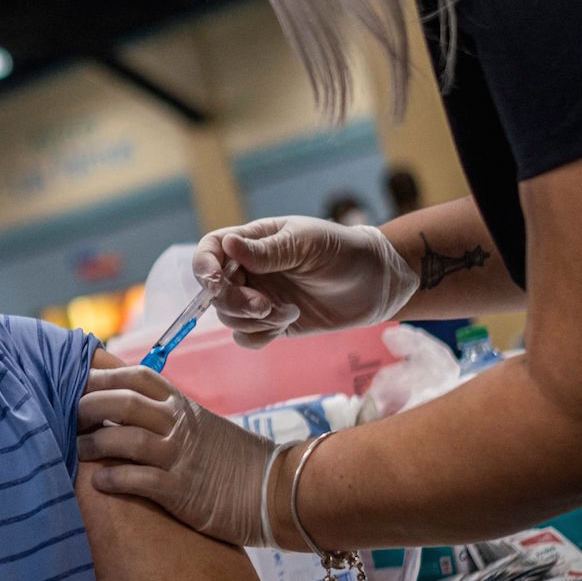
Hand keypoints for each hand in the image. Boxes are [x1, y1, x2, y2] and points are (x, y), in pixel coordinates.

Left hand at [77, 363, 277, 547]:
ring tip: (75, 450)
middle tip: (67, 416)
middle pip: (123, 402)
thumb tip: (127, 412)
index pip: (137, 376)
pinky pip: (138, 480)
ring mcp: (180, 456)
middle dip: (89, 405)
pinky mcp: (181, 490)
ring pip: (125, 439)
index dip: (103, 374)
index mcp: (182, 406)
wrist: (277, 491)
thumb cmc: (235, 462)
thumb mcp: (203, 427)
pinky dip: (113, 479)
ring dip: (93, 444)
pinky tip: (98, 483)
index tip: (76, 378)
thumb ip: (169, 417)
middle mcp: (179, 425)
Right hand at [196, 216, 417, 347]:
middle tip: (263, 306)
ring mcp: (260, 298)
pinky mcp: (274, 324)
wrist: (377, 283)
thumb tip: (227, 245)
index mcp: (253, 242)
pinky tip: (288, 321)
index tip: (216, 281)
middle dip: (234, 301)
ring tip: (287, 312)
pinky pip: (247, 338)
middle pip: (215, 291)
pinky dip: (260, 335)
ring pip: (229, 317)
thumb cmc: (343, 251)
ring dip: (252, 320)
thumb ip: (267, 251)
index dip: (204, 266)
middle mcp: (250, 271)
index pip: (211, 250)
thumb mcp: (307, 244)